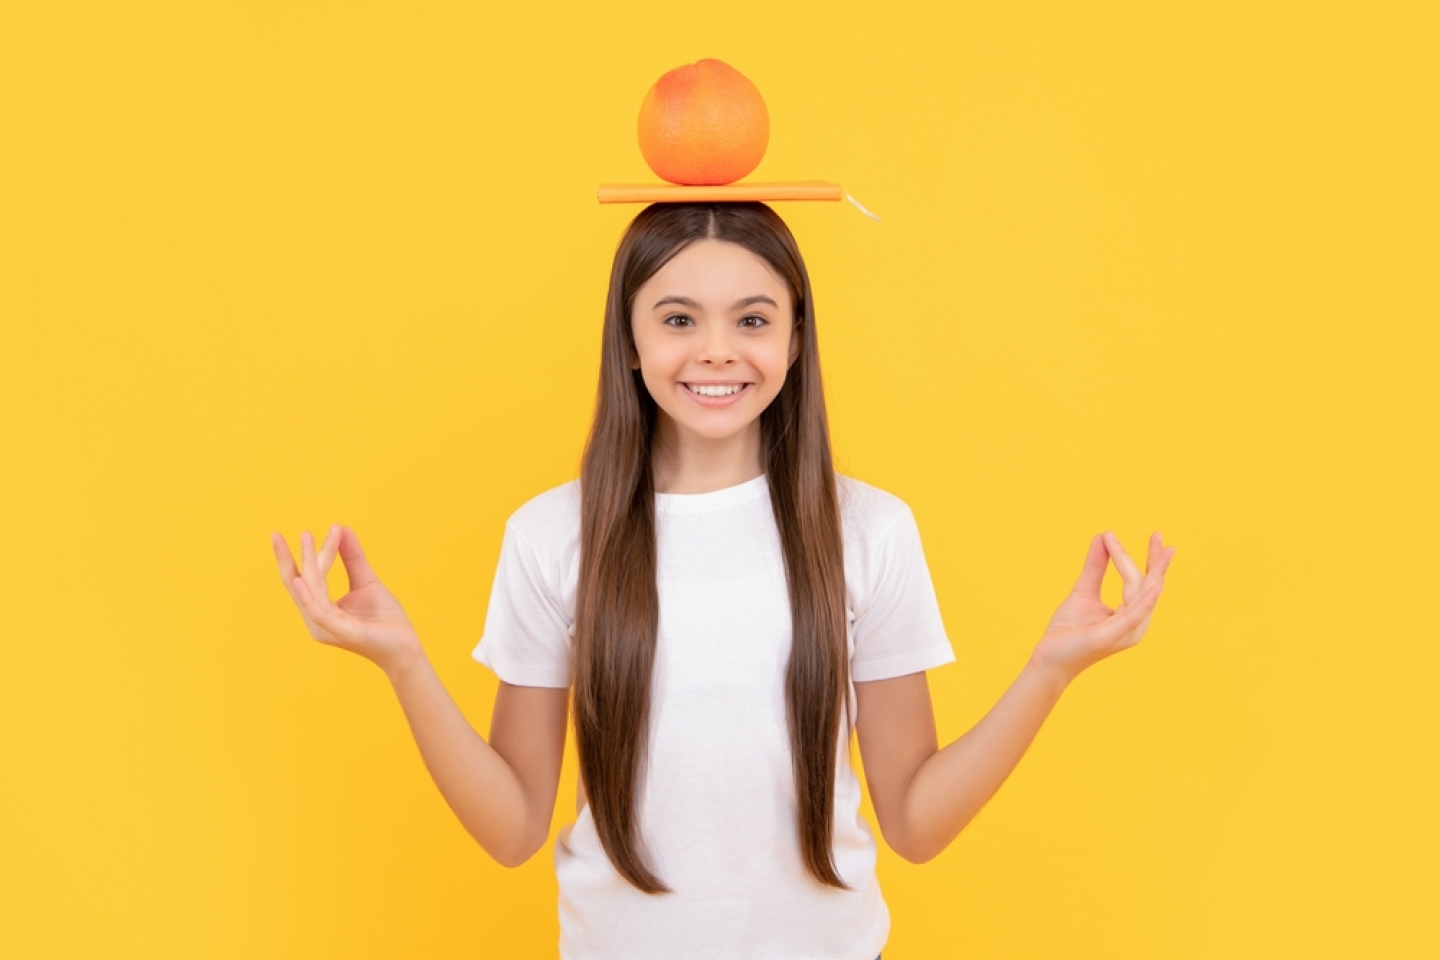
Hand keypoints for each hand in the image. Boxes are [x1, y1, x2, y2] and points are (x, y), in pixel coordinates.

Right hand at [271, 525, 422, 678]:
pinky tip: (301, 579)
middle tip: (290, 532)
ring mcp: (327, 628)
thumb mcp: (366, 581)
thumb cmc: (384, 619)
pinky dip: (308, 596)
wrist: (405, 646)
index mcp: (320, 609)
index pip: (306, 578)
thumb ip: (352, 558)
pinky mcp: (341, 632)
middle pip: (298, 584)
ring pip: (311, 590)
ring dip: (309, 563)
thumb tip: (342, 528)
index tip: (319, 529)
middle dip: (290, 557)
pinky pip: (319, 612)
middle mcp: (317, 620)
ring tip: (307, 539)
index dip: (308, 553)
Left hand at [1029, 531, 1174, 687]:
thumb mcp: (1083, 591)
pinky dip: (1144, 601)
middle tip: (1159, 535)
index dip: (1150, 559)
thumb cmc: (1069, 630)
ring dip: (1152, 572)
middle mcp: (1135, 625)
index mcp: (1131, 616)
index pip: (1144, 583)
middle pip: (1150, 588)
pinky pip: (1132, 616)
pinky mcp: (1110, 637)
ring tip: (1162, 551)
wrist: (1049, 658)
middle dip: (1156, 562)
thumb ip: (1095, 566)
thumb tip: (1102, 536)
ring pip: (1141, 596)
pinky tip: (1154, 587)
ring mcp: (1125, 633)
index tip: (1155, 535)